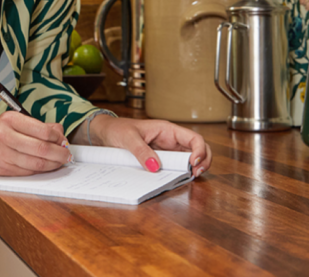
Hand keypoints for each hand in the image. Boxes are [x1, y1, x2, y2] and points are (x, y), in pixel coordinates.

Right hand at [0, 112, 72, 176]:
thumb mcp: (14, 121)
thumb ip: (38, 126)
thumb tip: (60, 132)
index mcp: (10, 120)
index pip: (42, 130)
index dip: (58, 138)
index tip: (63, 140)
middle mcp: (5, 136)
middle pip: (41, 149)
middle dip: (59, 154)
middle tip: (67, 154)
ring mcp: (3, 154)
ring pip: (36, 163)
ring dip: (53, 165)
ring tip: (60, 162)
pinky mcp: (2, 169)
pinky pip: (28, 172)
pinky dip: (41, 170)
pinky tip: (46, 167)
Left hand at [80, 115, 211, 177]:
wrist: (105, 133)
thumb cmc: (117, 129)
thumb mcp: (128, 138)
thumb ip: (141, 151)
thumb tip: (155, 166)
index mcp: (167, 130)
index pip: (193, 138)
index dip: (199, 150)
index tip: (193, 163)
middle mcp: (171, 140)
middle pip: (197, 149)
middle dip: (203, 161)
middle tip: (196, 174)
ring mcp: (167, 151)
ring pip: (189, 159)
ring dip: (194, 168)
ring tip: (190, 177)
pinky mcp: (160, 160)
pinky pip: (175, 166)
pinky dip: (181, 173)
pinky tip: (179, 179)